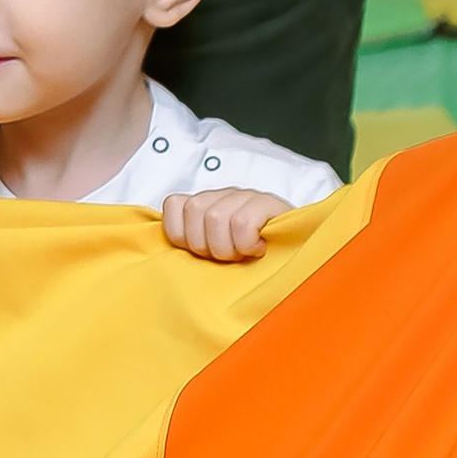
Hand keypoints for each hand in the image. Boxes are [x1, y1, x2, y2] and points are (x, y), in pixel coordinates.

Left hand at [162, 185, 284, 262]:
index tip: (198, 252)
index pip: (174, 204)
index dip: (181, 235)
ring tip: (242, 254)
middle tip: (225, 256)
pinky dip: (246, 243)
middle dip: (206, 245)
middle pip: (195, 210)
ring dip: (227, 247)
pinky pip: (242, 222)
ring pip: (216, 217)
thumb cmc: (246, 262)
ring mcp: (247, 196)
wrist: (295, 254)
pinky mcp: (269, 202)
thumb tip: (161, 260)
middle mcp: (224, 195)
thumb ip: (189, 248)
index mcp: (205, 204)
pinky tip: (258, 248)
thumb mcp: (211, 255)